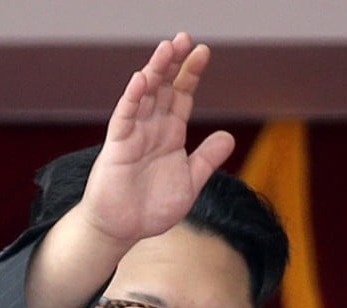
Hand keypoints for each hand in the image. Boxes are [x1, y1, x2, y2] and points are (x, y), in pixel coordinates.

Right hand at [80, 32, 235, 244]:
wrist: (124, 230)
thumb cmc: (153, 209)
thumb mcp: (190, 182)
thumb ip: (207, 159)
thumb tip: (228, 136)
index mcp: (170, 134)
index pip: (181, 95)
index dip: (191, 74)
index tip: (203, 52)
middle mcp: (152, 129)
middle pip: (163, 88)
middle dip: (173, 63)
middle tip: (184, 39)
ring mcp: (134, 135)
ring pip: (144, 96)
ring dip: (154, 72)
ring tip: (166, 49)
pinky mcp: (117, 146)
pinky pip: (124, 117)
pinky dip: (132, 98)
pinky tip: (141, 79)